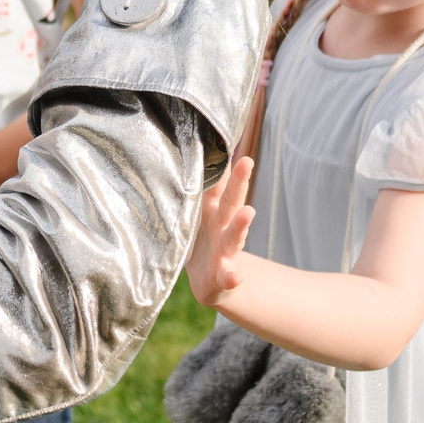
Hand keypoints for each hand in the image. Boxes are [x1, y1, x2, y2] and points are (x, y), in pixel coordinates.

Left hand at [185, 154, 256, 309]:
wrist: (210, 282)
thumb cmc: (199, 243)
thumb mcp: (194, 217)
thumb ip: (192, 195)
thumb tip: (175, 159)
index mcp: (211, 210)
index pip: (217, 184)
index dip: (220, 164)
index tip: (226, 140)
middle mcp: (221, 226)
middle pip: (231, 200)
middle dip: (239, 181)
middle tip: (247, 161)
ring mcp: (225, 251)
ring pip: (234, 235)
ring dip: (241, 224)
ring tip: (249, 212)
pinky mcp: (223, 275)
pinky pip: (228, 276)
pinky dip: (231, 276)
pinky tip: (234, 277)